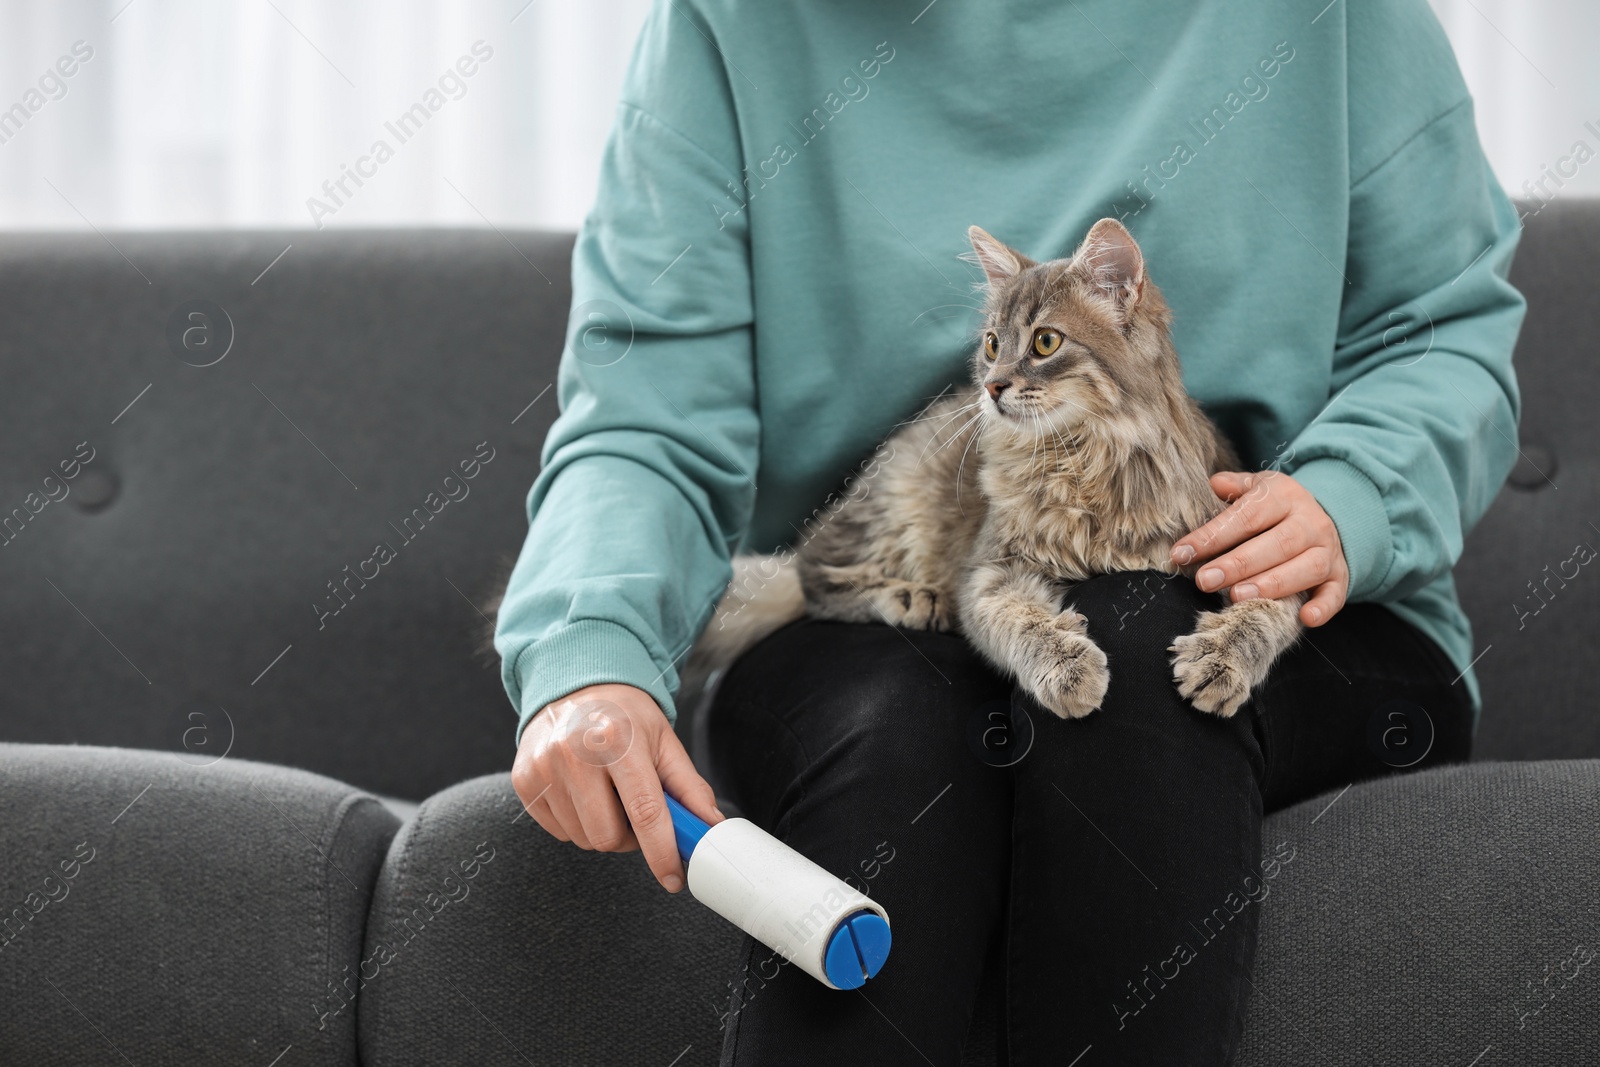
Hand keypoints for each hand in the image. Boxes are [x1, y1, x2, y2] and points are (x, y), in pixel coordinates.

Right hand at [511, 682, 724, 892]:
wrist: (573, 683)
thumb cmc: (624, 715)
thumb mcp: (663, 741)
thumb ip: (688, 787)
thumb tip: (709, 826)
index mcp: (618, 741)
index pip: (644, 812)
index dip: (661, 852)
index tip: (672, 878)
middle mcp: (575, 754)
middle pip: (608, 837)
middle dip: (629, 837)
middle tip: (634, 811)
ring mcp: (543, 768)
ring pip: (583, 838)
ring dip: (602, 828)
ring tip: (606, 794)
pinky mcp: (524, 780)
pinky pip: (559, 831)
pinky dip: (577, 821)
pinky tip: (582, 791)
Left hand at [1170, 470, 1349, 627]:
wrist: (1327, 516)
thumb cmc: (1276, 507)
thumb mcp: (1257, 488)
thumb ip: (1236, 487)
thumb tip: (1214, 483)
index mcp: (1285, 496)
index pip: (1246, 516)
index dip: (1213, 536)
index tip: (1182, 554)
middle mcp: (1311, 523)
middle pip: (1276, 544)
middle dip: (1238, 564)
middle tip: (1205, 580)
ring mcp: (1328, 551)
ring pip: (1306, 568)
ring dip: (1271, 585)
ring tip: (1237, 597)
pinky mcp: (1340, 577)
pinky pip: (1336, 593)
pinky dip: (1323, 607)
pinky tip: (1304, 619)